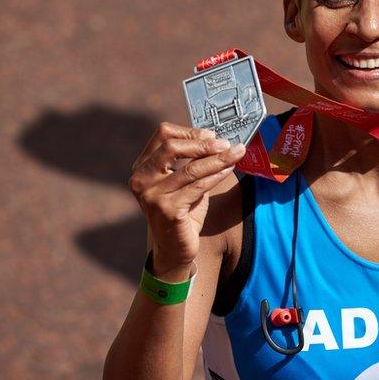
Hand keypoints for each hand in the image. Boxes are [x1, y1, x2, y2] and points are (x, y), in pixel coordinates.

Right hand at [128, 123, 245, 275]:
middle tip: (226, 144)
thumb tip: (217, 139)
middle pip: (172, 147)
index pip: (162, 136)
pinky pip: (197, 186)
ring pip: (190, 168)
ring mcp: (152, 195)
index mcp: (142, 167)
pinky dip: (216, 175)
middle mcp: (141, 180)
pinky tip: (229, 170)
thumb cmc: (182, 211)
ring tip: (236, 153)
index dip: (189, 132)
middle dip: (203, 144)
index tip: (212, 134)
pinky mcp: (167, 210)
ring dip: (217, 159)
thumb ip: (192, 161)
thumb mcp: (184, 181)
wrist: (175, 248)